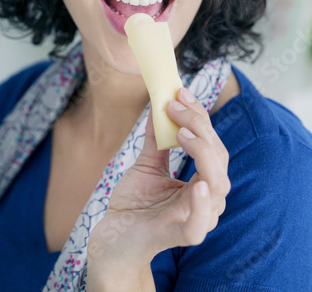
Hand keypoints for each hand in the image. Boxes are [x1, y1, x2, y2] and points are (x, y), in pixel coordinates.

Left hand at [87, 87, 229, 274]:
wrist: (113, 238)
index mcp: (202, 180)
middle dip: (199, 126)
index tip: (180, 92)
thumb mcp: (147, 163)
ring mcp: (197, 216)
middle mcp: (206, 197)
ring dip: (203, 153)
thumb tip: (158, 104)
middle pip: (218, 157)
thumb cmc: (134, 204)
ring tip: (182, 133)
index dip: (199, 116)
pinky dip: (202, 203)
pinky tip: (198, 184)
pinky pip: (200, 223)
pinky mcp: (183, 235)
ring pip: (218, 184)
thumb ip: (157, 138)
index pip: (211, 144)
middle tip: (174, 105)